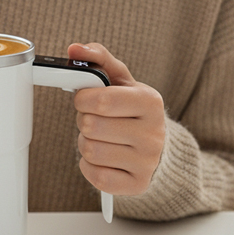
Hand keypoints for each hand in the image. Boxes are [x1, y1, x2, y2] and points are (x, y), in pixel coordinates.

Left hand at [67, 42, 165, 195]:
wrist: (159, 147)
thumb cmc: (132, 110)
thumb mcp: (121, 80)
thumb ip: (97, 59)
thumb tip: (74, 49)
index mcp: (150, 102)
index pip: (102, 100)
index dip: (82, 99)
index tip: (84, 98)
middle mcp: (153, 134)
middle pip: (91, 126)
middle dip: (83, 121)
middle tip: (93, 119)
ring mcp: (147, 162)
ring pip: (90, 152)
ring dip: (85, 143)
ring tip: (99, 137)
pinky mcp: (138, 185)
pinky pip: (96, 176)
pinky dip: (89, 166)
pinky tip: (103, 157)